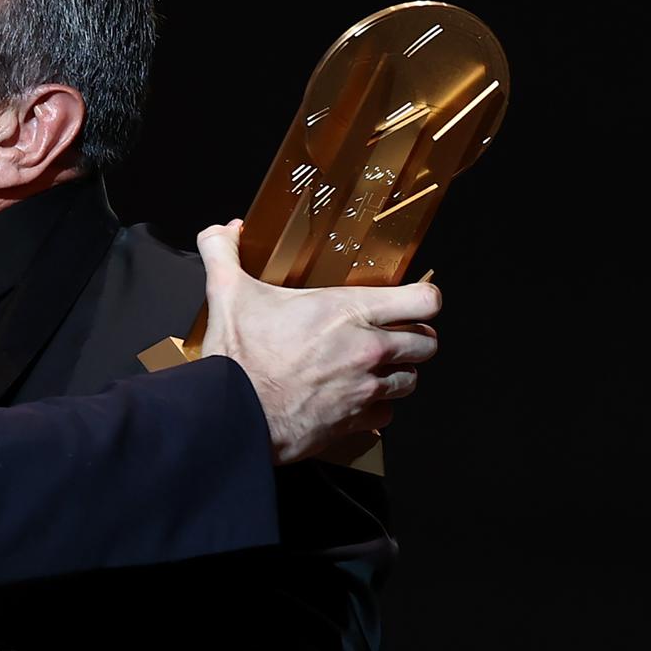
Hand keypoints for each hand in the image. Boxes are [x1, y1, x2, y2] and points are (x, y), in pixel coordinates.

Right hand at [195, 221, 440, 464]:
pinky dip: (377, 408)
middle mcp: (367, 349)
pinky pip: (388, 414)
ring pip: (412, 380)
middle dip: (414, 338)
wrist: (233, 416)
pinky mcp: (356, 421)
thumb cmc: (239, 358)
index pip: (424, 301)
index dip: (425, 299)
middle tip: (393, 336)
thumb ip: (224, 252)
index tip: (413, 300)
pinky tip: (356, 399)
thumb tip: (222, 230)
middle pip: (427, 342)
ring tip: (374, 368)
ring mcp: (365, 388)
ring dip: (397, 373)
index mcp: (346, 311)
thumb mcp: (228, 294)